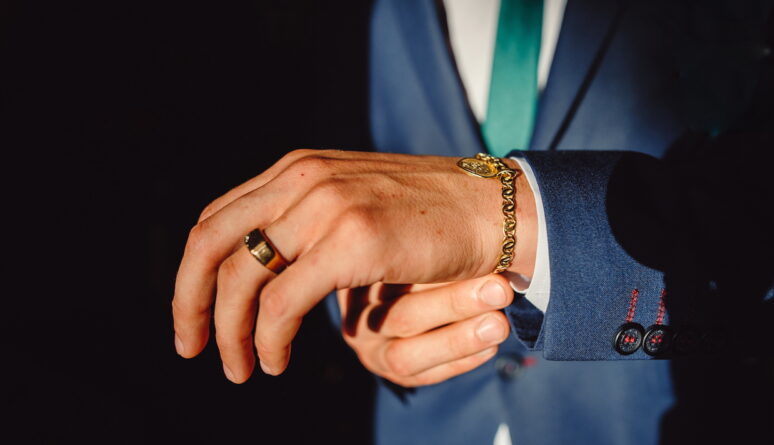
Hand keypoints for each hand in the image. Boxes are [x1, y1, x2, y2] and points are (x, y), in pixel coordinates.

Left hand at [172, 149, 535, 382]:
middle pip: (209, 241)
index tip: (194, 313)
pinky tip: (275, 361)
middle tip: (190, 347)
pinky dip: (268, 339)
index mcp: (297, 169)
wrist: (491, 209)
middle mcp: (302, 178)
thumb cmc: (426, 215)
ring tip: (239, 368)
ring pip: (242, 277)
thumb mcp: (353, 201)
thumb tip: (266, 262)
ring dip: (229, 331)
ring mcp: (327, 205)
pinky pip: (283, 302)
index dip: (193, 270)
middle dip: (188, 301)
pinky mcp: (353, 240)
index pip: (217, 217)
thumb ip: (307, 219)